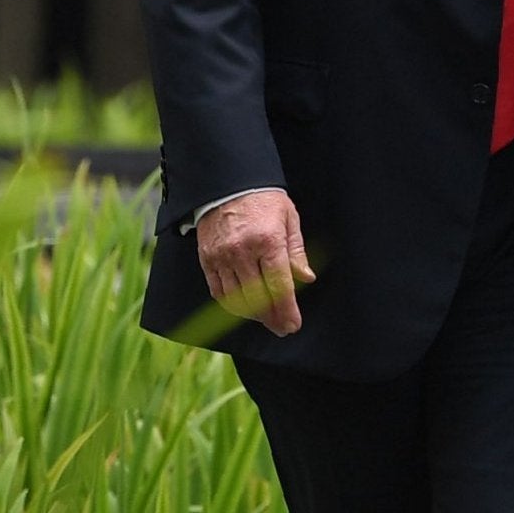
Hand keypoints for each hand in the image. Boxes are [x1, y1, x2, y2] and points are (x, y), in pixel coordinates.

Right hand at [195, 189, 314, 337]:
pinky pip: (218, 291)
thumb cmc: (265, 200)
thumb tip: (306, 278)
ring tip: (266, 319)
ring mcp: (222, 257)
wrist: (228, 184)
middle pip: (258, 297)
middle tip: (282, 328)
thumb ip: (296, 251)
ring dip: (252, 314)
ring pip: (237, 299)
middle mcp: (243, 252)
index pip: (279, 286)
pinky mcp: (207, 259)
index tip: (293, 324)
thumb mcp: (289, 218)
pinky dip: (231, 304)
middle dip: (272, 317)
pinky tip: (244, 308)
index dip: (287, 310)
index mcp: (268, 241)